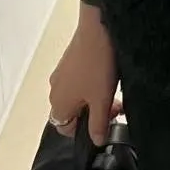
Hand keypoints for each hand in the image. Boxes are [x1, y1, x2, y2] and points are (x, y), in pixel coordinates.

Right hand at [48, 7, 120, 145]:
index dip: (86, 130)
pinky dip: (91, 84)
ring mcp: (60, 74)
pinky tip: (107, 76)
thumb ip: (98, 124)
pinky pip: (78, 81)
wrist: (97, 29)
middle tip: (114, 107)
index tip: (105, 123)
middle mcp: (54, 90)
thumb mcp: (101, 101)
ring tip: (114, 91)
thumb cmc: (98, 67)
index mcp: (58, 104)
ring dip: (94, 99)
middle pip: (73, 113)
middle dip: (93, 114)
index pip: (65, 129)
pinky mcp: (68, 61)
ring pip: (77, 96)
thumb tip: (96, 141)